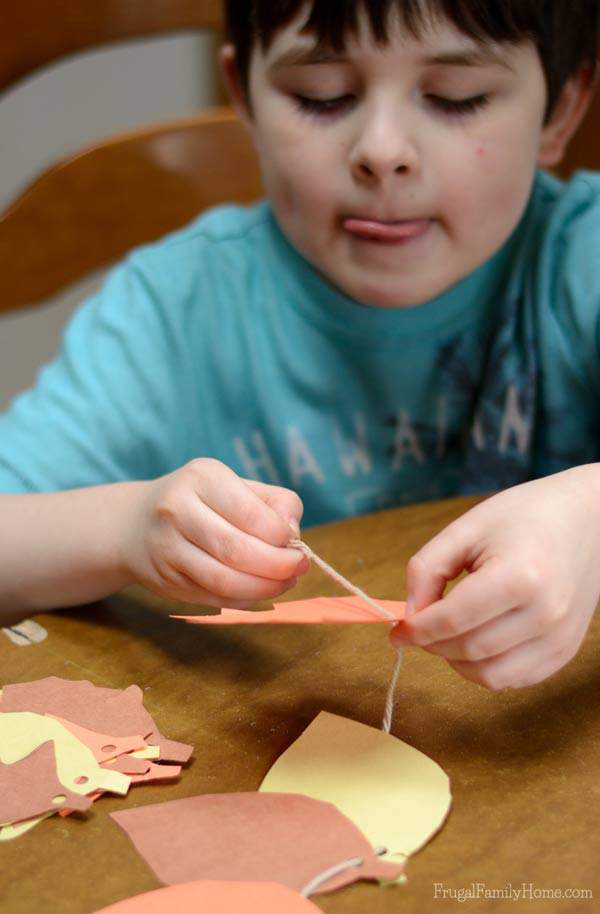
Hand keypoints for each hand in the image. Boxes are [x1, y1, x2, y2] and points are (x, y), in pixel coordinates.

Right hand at [122, 459, 307, 606]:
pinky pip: (214, 598)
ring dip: (265, 588)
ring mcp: (167, 548)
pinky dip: (245, 599)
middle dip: (278, 566)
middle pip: (237, 550)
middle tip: (299, 568)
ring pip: (224, 580)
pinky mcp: (166, 581)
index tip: (295, 543)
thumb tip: (294, 535)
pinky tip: (259, 590)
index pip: (250, 513)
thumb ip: (275, 503)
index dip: (281, 534)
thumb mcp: (237, 485)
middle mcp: (177, 510)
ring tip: (285, 582)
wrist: (135, 523)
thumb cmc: (202, 501)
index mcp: (201, 478)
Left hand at [390, 465, 599, 688]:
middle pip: (467, 650)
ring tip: (448, 634)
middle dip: (432, 644)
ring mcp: (560, 637)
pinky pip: (514, 679)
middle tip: (419, 627)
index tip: (397, 630)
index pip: (452, 620)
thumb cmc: (525, 516)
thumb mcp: (467, 528)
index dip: (415, 630)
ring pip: (489, 676)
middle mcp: (545, 614)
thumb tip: (410, 614)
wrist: (588, 520)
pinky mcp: (565, 651)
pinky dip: (485, 669)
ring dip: (456, 662)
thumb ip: (428, 568)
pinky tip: (477, 641)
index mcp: (520, 577)